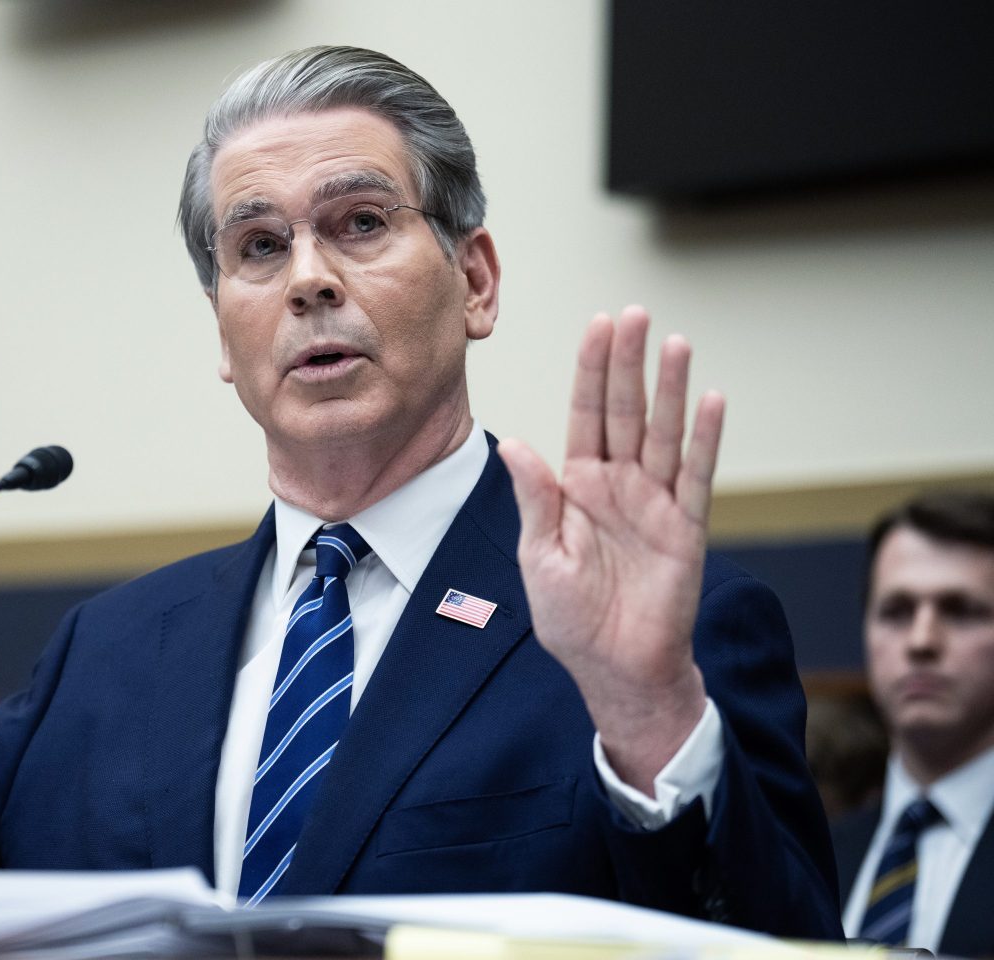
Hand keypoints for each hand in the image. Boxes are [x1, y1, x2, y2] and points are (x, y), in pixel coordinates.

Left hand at [498, 306, 722, 791]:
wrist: (615, 668)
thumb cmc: (571, 618)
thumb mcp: (540, 556)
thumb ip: (536, 499)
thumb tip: (516, 444)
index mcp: (578, 487)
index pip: (586, 416)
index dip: (592, 373)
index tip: (598, 326)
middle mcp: (618, 486)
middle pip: (626, 412)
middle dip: (629, 364)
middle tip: (636, 315)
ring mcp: (654, 504)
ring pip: (664, 435)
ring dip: (670, 390)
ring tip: (676, 343)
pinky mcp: (685, 529)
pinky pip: (696, 478)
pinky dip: (704, 441)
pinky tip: (710, 401)